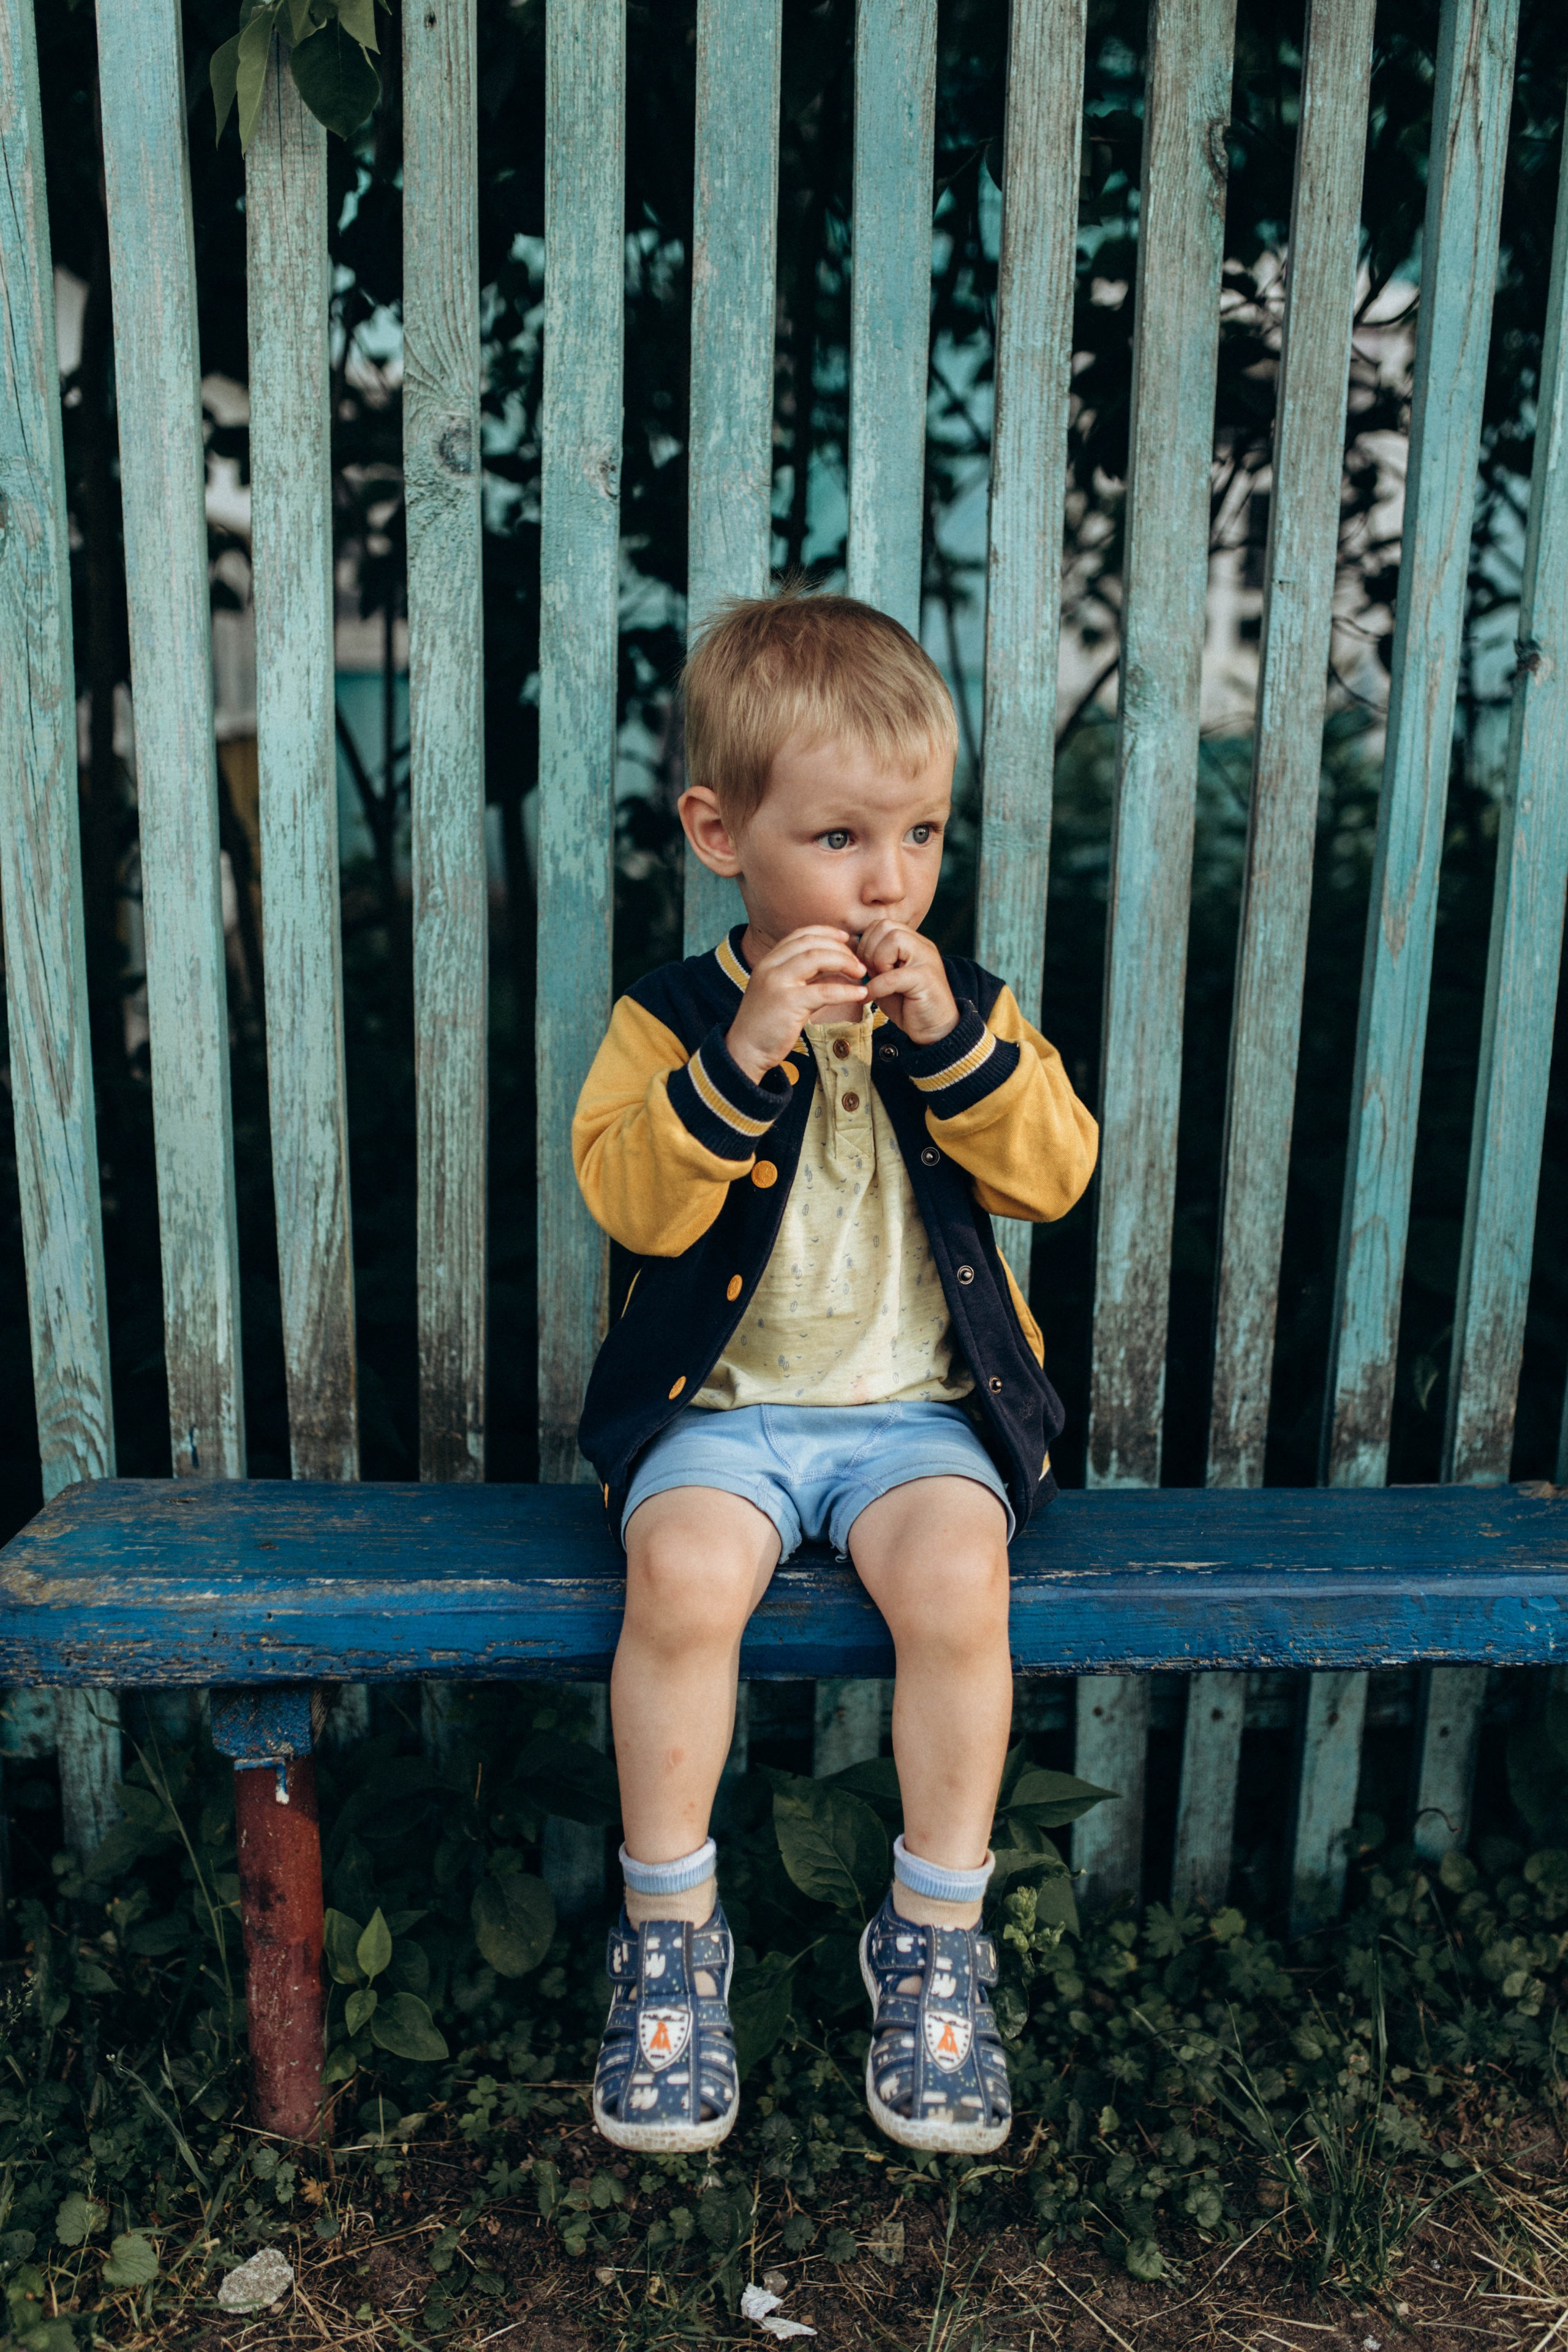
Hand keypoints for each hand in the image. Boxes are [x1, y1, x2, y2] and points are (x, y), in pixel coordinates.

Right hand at [725, 927, 867, 1080]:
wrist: (745, 1050)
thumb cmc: (766, 1024)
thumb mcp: (781, 992)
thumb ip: (802, 977)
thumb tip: (834, 968)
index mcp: (768, 961)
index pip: (800, 935)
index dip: (826, 933)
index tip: (845, 938)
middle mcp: (770, 966)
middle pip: (812, 943)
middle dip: (840, 949)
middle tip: (858, 963)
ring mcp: (778, 983)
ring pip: (817, 958)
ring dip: (844, 962)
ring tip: (861, 973)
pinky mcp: (788, 1003)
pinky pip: (824, 991)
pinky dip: (846, 990)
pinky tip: (860, 994)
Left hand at [856, 918, 958, 1044]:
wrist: (935, 1030)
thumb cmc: (907, 1005)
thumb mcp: (884, 979)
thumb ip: (872, 963)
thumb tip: (848, 952)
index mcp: (912, 942)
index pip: (881, 924)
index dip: (866, 943)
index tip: (865, 967)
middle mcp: (922, 945)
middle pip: (886, 926)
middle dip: (869, 949)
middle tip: (870, 974)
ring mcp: (926, 959)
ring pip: (894, 939)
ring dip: (877, 962)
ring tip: (878, 982)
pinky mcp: (926, 978)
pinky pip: (893, 975)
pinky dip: (876, 987)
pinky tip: (870, 998)